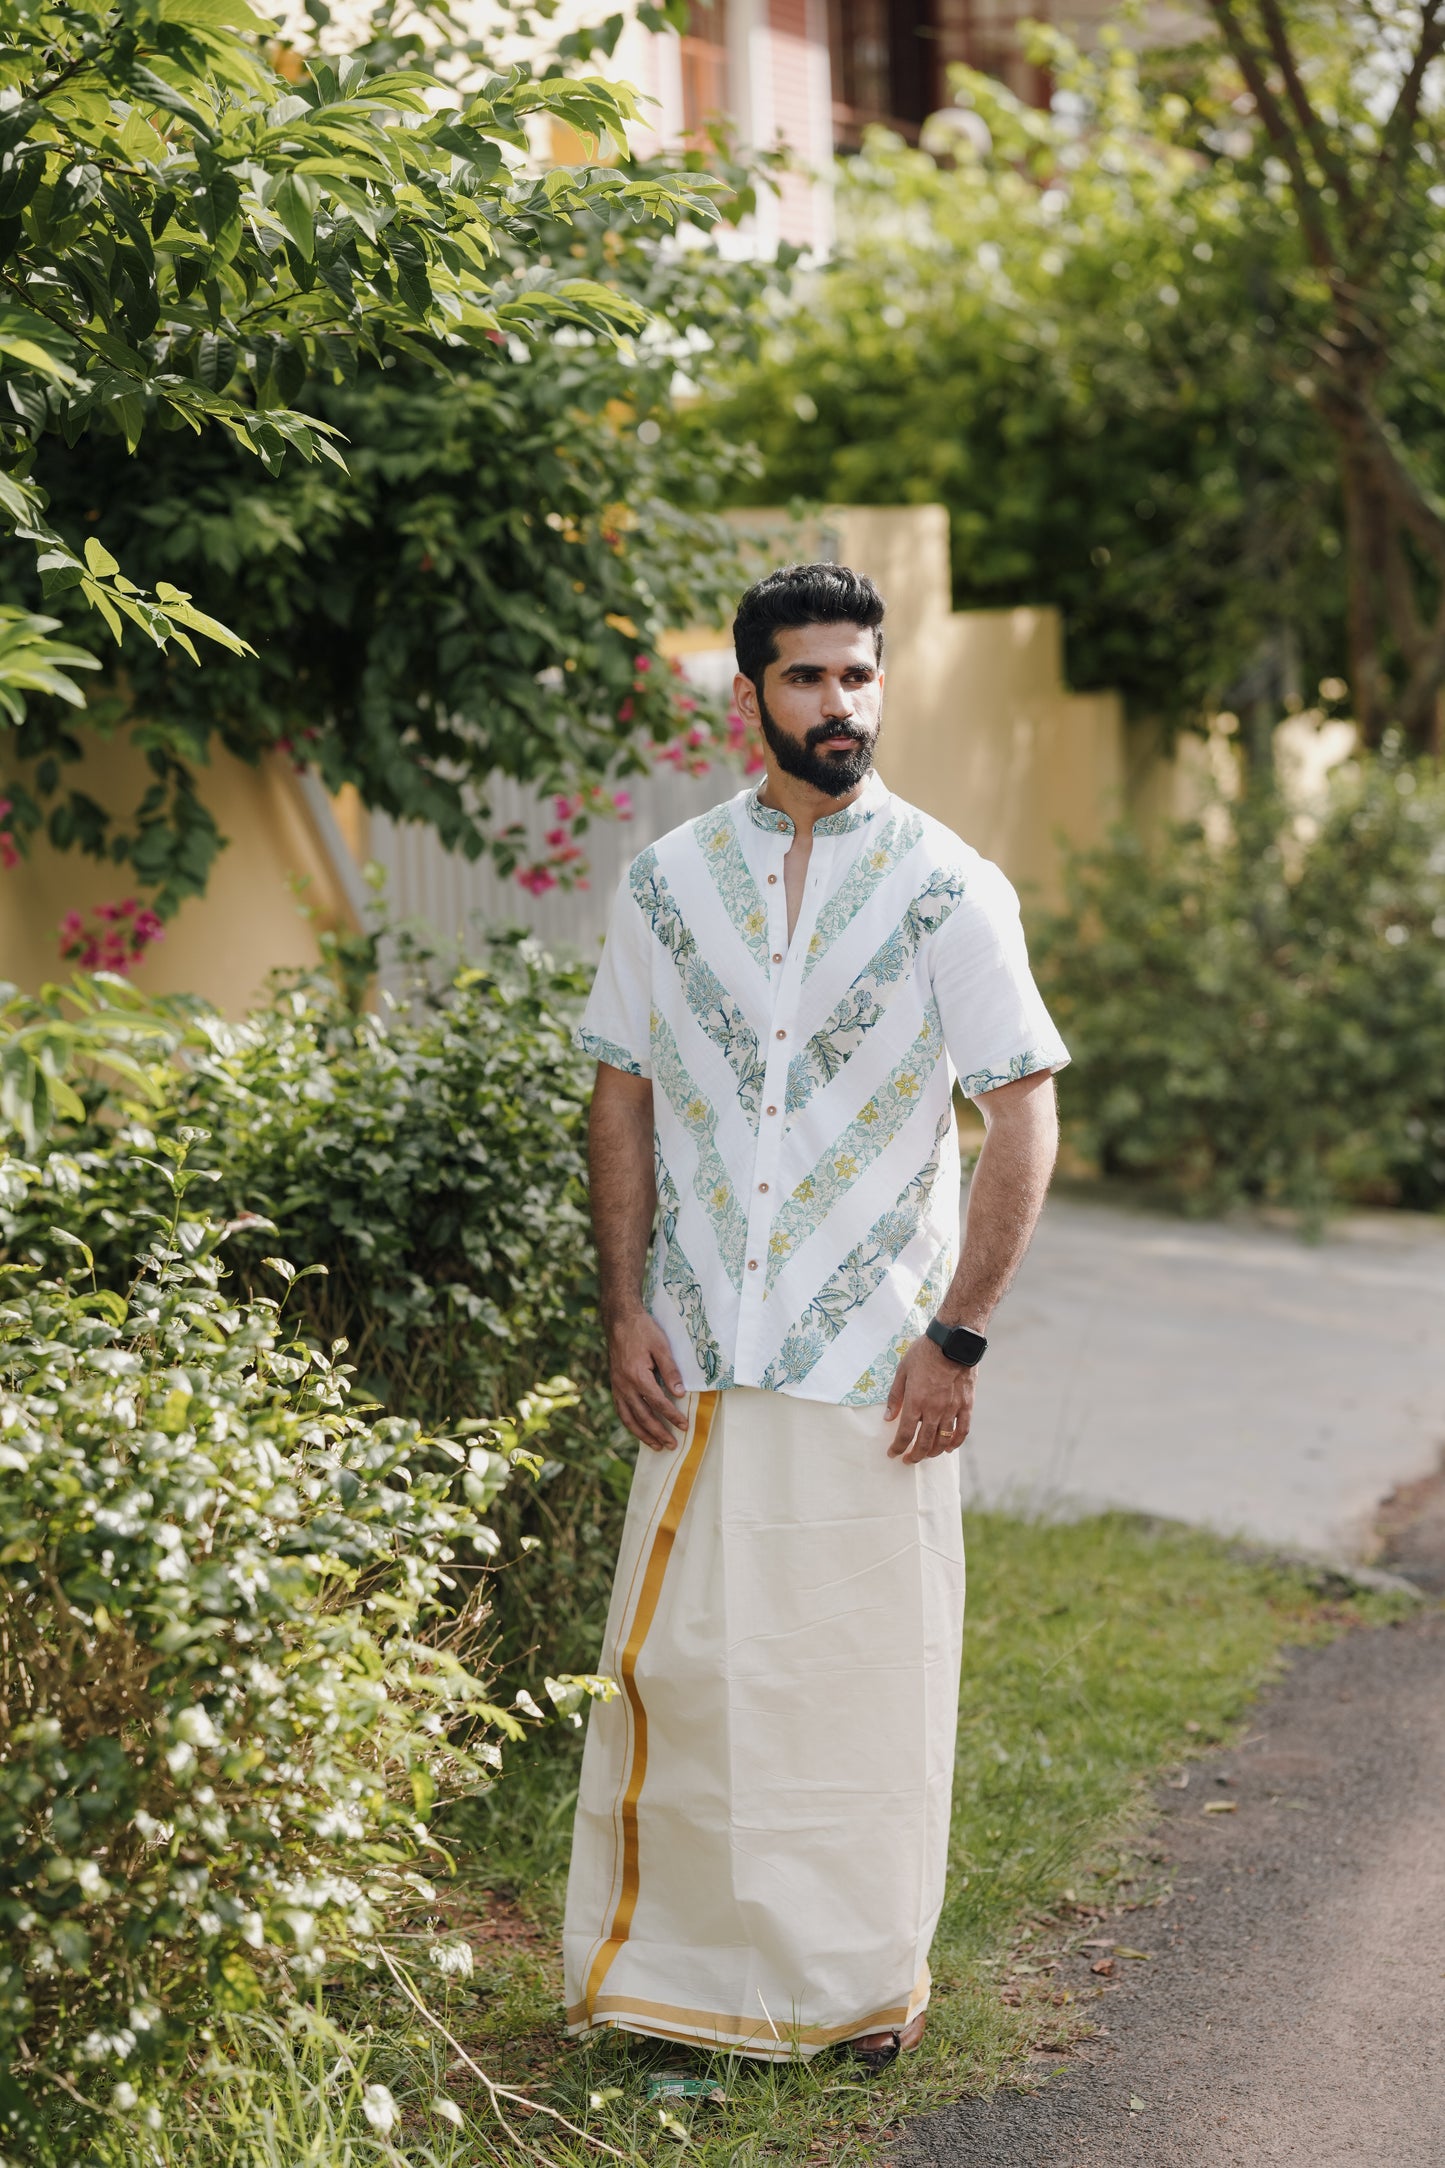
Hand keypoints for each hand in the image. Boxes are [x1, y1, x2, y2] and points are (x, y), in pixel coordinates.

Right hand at [606, 1309, 688, 1449]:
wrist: (620, 1320)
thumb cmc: (643, 1331)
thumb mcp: (661, 1346)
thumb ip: (671, 1371)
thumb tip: (680, 1394)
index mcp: (638, 1376)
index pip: (658, 1403)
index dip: (672, 1416)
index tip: (685, 1426)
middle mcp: (625, 1385)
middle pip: (643, 1416)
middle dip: (659, 1433)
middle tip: (672, 1445)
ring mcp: (617, 1387)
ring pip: (629, 1418)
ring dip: (643, 1434)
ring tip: (656, 1446)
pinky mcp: (614, 1385)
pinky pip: (621, 1410)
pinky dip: (630, 1424)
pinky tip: (639, 1430)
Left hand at [885, 1335, 976, 1463]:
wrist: (953, 1342)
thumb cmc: (924, 1353)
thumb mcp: (902, 1371)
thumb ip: (895, 1396)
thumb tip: (888, 1417)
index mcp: (916, 1402)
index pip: (905, 1434)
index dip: (897, 1448)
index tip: (893, 1454)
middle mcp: (934, 1410)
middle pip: (924, 1443)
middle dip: (915, 1455)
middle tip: (909, 1460)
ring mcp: (952, 1409)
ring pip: (943, 1440)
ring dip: (934, 1452)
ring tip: (927, 1454)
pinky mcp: (966, 1405)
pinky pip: (962, 1430)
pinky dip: (956, 1442)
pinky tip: (950, 1447)